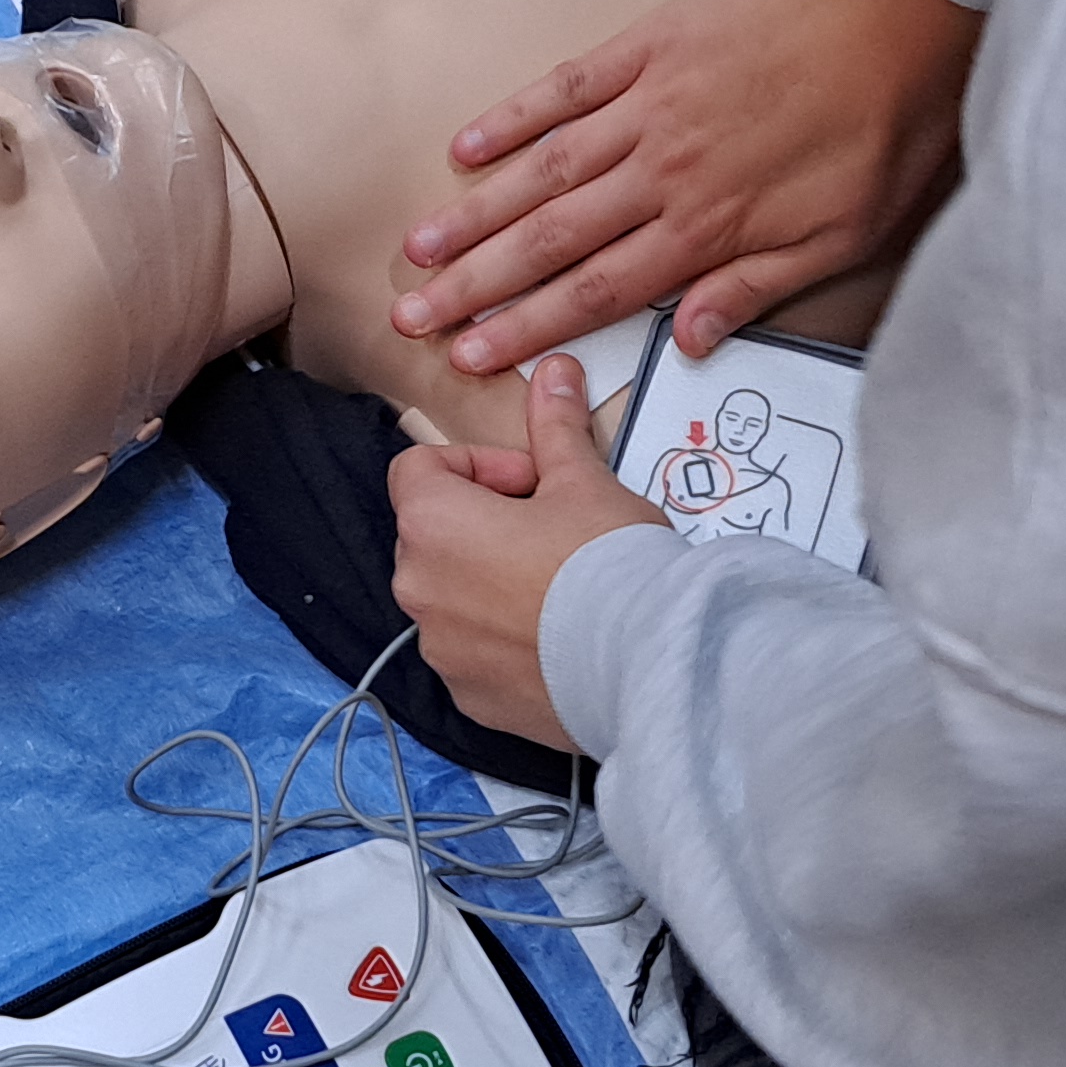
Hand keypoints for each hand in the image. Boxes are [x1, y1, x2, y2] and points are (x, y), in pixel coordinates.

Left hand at [386, 352, 663, 747]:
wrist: (648, 662)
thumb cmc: (608, 564)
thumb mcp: (584, 481)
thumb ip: (555, 427)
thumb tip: (555, 371)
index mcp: (432, 523)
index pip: (419, 468)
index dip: (478, 464)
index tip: (532, 480)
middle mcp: (417, 588)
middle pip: (433, 532)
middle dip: (484, 521)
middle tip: (554, 527)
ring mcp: (440, 648)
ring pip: (451, 594)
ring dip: (489, 580)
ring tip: (560, 584)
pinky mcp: (468, 695)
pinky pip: (471, 651)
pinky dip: (502, 638)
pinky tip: (558, 634)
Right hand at [392, 0, 980, 373]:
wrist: (900, 5)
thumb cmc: (886, 123)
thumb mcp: (846, 232)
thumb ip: (759, 287)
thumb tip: (687, 339)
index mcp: (709, 225)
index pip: (598, 290)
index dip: (527, 327)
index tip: (470, 354)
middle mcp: (662, 171)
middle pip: (551, 239)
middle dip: (476, 284)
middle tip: (412, 316)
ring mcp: (649, 105)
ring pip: (543, 171)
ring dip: (476, 215)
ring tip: (418, 251)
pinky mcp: (651, 45)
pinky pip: (567, 88)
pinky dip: (514, 118)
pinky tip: (467, 148)